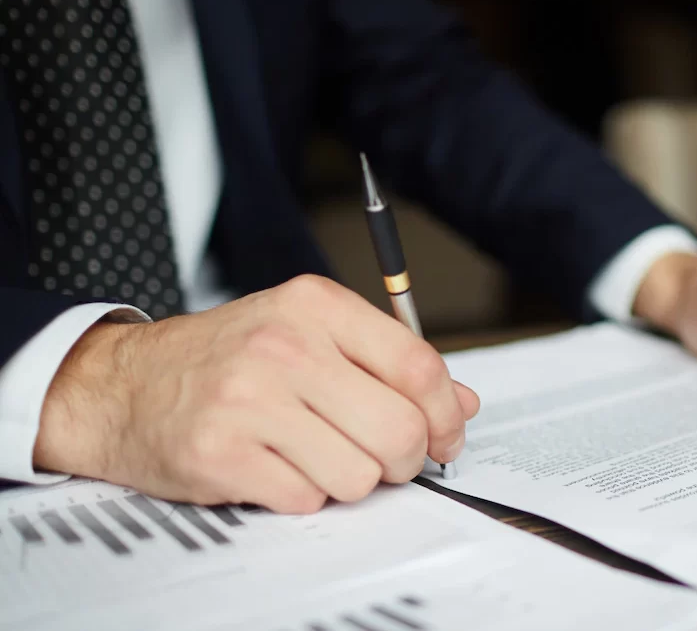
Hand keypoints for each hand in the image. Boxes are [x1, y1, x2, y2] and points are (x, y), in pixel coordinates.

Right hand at [33, 275, 480, 513]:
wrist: (124, 385)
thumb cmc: (228, 359)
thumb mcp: (311, 334)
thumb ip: (390, 365)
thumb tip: (463, 404)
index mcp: (316, 306)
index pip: (418, 366)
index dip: (446, 413)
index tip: (445, 436)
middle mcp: (284, 347)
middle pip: (398, 429)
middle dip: (404, 459)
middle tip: (384, 459)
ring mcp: (248, 401)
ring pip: (358, 475)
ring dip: (347, 479)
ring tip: (314, 455)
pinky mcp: (220, 454)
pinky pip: (306, 499)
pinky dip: (300, 495)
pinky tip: (274, 466)